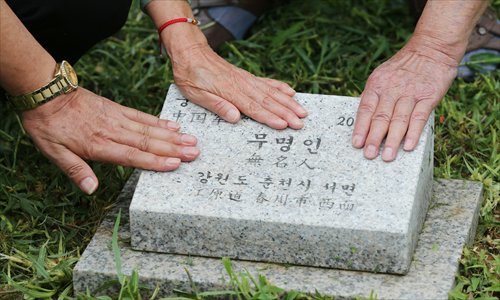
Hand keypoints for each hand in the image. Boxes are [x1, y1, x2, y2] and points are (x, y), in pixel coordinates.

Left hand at [22, 88, 199, 193]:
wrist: (46, 92)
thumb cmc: (49, 125)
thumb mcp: (53, 152)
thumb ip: (75, 170)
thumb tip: (91, 189)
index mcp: (99, 145)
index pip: (132, 155)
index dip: (154, 161)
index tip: (175, 164)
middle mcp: (113, 131)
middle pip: (147, 142)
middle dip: (173, 149)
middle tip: (194, 153)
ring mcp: (117, 118)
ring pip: (149, 129)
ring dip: (172, 136)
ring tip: (191, 140)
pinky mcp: (118, 109)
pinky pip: (142, 116)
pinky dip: (159, 121)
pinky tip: (173, 125)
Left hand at [170, 44, 307, 128]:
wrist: (190, 52)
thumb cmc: (190, 75)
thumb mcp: (195, 94)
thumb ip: (217, 105)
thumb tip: (235, 118)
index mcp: (230, 92)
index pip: (253, 108)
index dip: (269, 117)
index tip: (283, 125)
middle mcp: (242, 85)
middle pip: (268, 101)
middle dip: (286, 113)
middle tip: (300, 123)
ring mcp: (246, 80)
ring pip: (271, 92)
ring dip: (288, 103)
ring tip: (302, 111)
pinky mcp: (246, 76)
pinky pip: (267, 82)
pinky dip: (280, 87)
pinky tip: (291, 92)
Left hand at [352, 37, 457, 160]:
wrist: (432, 47)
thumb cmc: (403, 67)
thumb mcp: (382, 75)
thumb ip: (374, 96)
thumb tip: (363, 120)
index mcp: (377, 84)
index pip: (365, 109)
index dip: (361, 128)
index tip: (357, 144)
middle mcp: (392, 89)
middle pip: (380, 117)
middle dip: (374, 138)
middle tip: (369, 155)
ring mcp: (411, 93)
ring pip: (399, 120)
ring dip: (392, 140)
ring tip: (387, 156)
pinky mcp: (428, 96)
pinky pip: (419, 117)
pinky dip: (413, 132)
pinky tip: (408, 146)